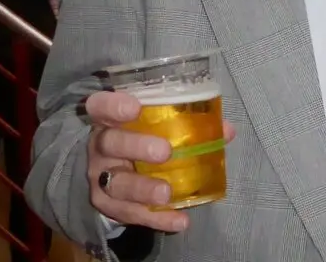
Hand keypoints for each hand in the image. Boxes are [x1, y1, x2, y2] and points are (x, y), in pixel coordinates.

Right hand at [85, 90, 235, 232]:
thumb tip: (225, 130)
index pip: (101, 106)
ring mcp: (100, 177)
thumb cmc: (140, 137)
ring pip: (116, 184)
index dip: (114, 105)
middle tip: (164, 152)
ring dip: (142, 189)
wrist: (112, 171)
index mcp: (110, 119)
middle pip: (110, 144)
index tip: (135, 107)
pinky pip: (129, 213)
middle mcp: (100, 146)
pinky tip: (178, 221)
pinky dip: (155, 219)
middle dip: (136, 147)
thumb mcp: (157, 124)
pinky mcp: (107, 205)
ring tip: (166, 194)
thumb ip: (189, 122)